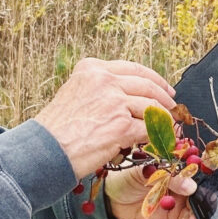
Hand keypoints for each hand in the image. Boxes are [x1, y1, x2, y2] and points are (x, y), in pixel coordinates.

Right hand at [34, 58, 175, 178]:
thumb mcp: (74, 93)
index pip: (133, 68)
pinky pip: (148, 128)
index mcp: (92, 68)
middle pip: (146, 84)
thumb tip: (130, 96)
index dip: (154, 78)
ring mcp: (115, 101)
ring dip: (163, 119)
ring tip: (168, 127)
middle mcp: (104, 80)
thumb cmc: (56, 129)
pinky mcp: (122, 125)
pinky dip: (157, 136)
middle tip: (172, 107)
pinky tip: (160, 140)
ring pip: (151, 107)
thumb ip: (100, 89)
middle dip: (163, 97)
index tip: (164, 87)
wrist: (45, 150)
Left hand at [104, 167, 201, 218]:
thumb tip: (191, 187)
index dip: (206, 174)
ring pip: (195, 206)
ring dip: (199, 216)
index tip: (212, 184)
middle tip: (207, 208)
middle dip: (206, 199)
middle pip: (200, 188)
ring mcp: (177, 198)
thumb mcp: (145, 172)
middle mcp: (179, 180)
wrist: (110, 200)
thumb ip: (168, 177)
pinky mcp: (172, 215)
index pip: (195, 167)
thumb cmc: (125, 177)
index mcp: (174, 163)